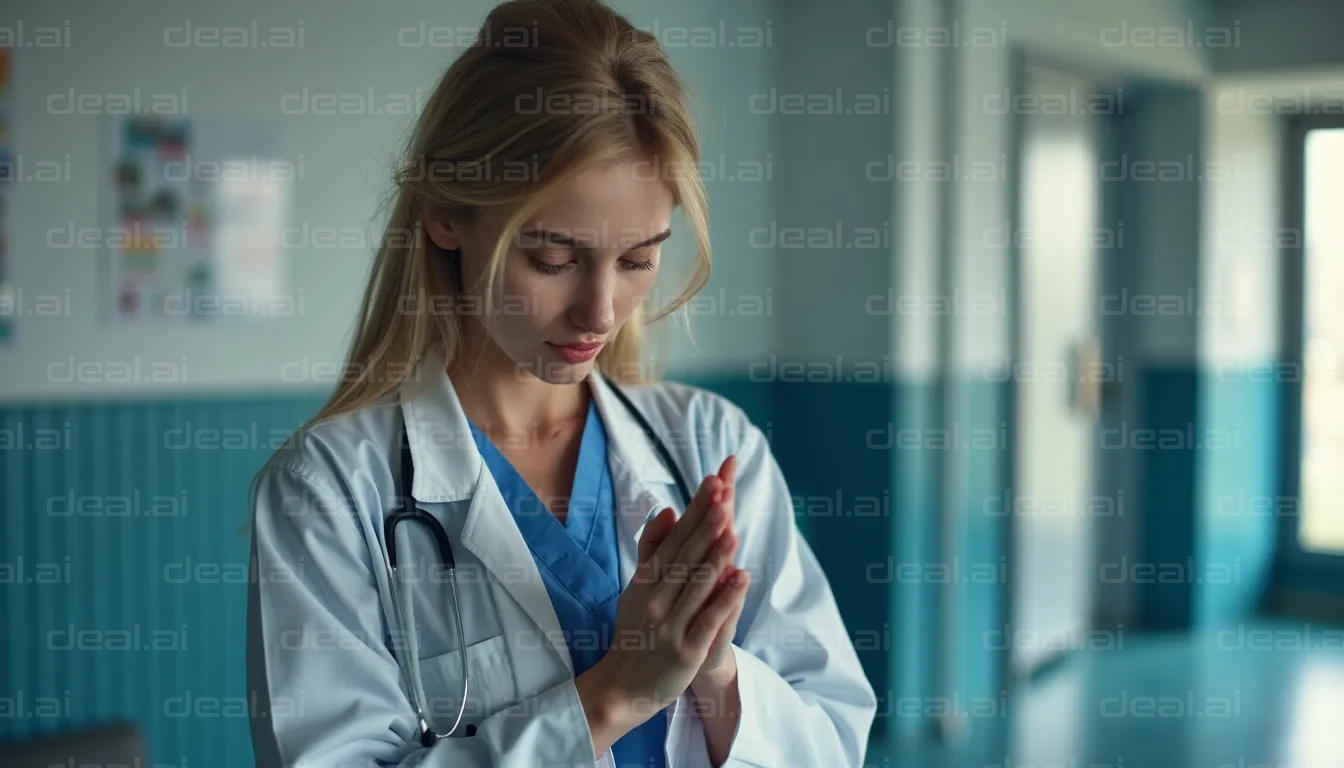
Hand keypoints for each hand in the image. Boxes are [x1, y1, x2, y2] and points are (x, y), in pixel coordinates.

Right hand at [584, 466, 748, 732]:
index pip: (673, 540)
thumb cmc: (636, 630)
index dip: (694, 512)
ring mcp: (670, 626)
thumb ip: (652, 549)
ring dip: (716, 557)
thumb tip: (668, 511)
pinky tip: (742, 578)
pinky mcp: (686, 652)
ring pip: (696, 586)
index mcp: (644, 582)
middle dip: (705, 524)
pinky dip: (725, 598)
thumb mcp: (636, 587)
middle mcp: (655, 600)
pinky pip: (708, 620)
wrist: (624, 685)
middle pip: (685, 557)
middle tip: (722, 493)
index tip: (711, 485)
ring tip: (733, 530)